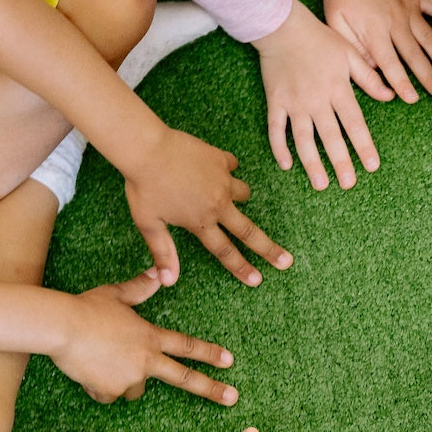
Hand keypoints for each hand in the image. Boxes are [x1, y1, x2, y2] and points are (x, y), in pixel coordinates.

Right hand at [51, 272, 237, 404]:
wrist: (62, 327)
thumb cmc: (87, 307)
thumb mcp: (116, 294)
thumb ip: (140, 289)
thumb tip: (158, 274)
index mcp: (150, 336)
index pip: (186, 346)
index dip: (209, 353)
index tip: (229, 361)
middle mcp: (145, 360)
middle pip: (183, 378)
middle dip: (211, 389)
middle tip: (232, 398)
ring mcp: (129, 378)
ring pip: (135, 388)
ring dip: (124, 379)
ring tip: (101, 359)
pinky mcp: (110, 391)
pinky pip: (108, 394)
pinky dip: (100, 386)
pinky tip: (87, 369)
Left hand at [124, 128, 291, 285]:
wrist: (148, 149)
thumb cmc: (144, 187)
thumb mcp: (149, 224)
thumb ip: (163, 252)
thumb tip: (168, 282)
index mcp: (200, 221)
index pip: (225, 251)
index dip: (242, 268)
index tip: (258, 280)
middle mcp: (217, 204)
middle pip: (248, 231)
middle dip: (269, 249)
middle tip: (287, 261)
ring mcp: (222, 180)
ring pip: (244, 193)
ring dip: (240, 198)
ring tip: (229, 197)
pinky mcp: (220, 159)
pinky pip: (231, 165)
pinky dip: (226, 169)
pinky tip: (216, 167)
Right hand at [256, 2, 388, 190]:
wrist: (283, 27)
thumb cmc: (320, 38)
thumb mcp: (350, 54)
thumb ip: (369, 77)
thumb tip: (390, 96)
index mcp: (338, 89)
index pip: (355, 124)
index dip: (364, 146)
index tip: (372, 166)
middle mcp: (317, 100)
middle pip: (330, 137)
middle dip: (340, 162)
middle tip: (348, 184)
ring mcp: (294, 103)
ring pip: (303, 139)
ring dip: (312, 163)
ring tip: (321, 184)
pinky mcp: (275, 102)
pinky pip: (276, 128)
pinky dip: (279, 147)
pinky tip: (286, 165)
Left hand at [322, 0, 431, 102]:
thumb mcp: (335, 22)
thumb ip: (353, 48)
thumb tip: (373, 69)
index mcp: (373, 32)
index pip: (389, 64)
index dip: (401, 83)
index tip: (412, 99)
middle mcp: (395, 22)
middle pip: (415, 55)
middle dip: (429, 77)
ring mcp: (409, 8)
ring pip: (429, 37)